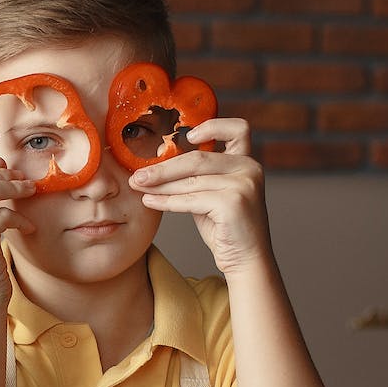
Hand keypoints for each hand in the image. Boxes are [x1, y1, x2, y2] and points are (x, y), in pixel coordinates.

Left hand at [131, 118, 268, 275]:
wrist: (245, 260)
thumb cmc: (225, 228)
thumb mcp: (212, 195)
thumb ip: (197, 177)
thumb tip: (156, 168)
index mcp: (246, 162)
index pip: (238, 129)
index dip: (213, 126)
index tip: (187, 136)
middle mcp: (249, 168)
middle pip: (197, 160)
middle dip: (163, 168)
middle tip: (138, 175)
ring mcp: (244, 184)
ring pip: (191, 180)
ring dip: (160, 185)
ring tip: (138, 187)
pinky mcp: (234, 203)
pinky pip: (191, 199)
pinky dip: (167, 201)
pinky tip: (150, 202)